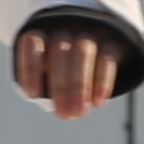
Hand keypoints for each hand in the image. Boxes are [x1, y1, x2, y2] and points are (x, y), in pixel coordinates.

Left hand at [12, 17, 128, 120]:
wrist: (100, 40)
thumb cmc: (63, 62)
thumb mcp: (50, 70)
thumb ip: (49, 85)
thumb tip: (61, 107)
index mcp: (43, 32)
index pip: (32, 44)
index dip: (31, 69)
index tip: (33, 95)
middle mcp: (65, 28)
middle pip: (59, 52)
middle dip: (60, 86)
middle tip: (63, 115)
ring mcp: (89, 33)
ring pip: (82, 53)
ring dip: (80, 85)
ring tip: (79, 113)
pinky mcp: (111, 42)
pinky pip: (106, 59)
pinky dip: (102, 81)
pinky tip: (98, 103)